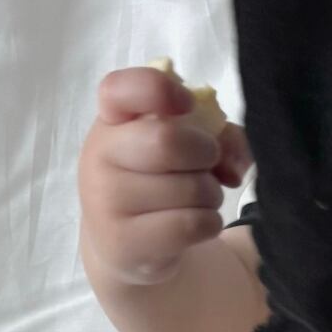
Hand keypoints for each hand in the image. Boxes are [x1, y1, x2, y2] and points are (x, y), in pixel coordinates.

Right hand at [79, 64, 253, 285]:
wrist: (125, 242)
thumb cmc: (161, 177)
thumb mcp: (184, 143)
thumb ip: (218, 134)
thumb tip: (231, 164)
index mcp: (112, 118)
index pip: (121, 89)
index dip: (160, 90)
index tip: (186, 105)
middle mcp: (100, 154)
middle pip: (168, 141)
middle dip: (206, 153)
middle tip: (207, 164)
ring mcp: (105, 201)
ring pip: (190, 188)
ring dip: (211, 194)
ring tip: (196, 199)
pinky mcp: (123, 242)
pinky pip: (192, 224)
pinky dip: (209, 223)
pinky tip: (194, 223)